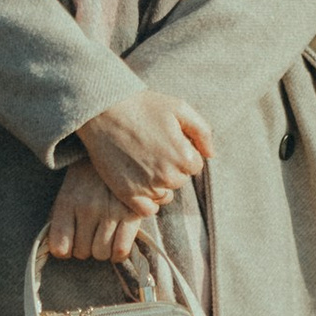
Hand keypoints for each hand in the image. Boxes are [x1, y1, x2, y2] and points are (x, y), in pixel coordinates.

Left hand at [47, 160, 144, 262]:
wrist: (116, 149)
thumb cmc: (88, 175)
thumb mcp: (67, 190)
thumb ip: (59, 217)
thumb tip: (59, 249)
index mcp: (68, 201)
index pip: (60, 247)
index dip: (64, 250)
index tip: (69, 244)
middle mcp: (88, 208)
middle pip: (82, 253)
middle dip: (85, 248)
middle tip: (90, 234)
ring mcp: (111, 211)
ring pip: (101, 254)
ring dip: (102, 250)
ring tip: (104, 236)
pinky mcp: (132, 214)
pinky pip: (121, 249)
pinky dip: (118, 253)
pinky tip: (117, 243)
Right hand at [79, 89, 214, 215]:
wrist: (104, 111)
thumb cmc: (143, 106)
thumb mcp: (179, 108)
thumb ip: (202, 131)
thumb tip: (211, 154)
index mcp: (184, 156)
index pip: (194, 165)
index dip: (181, 152)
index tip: (165, 140)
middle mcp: (168, 175)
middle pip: (179, 180)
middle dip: (170, 167)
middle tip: (151, 148)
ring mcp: (147, 187)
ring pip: (164, 195)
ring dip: (158, 183)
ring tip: (142, 161)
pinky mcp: (127, 194)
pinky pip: (147, 210)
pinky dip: (146, 200)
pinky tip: (138, 182)